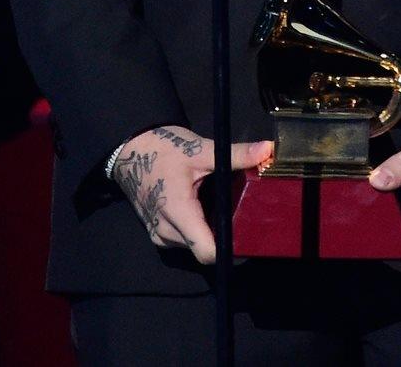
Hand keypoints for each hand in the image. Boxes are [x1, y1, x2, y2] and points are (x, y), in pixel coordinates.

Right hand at [113, 124, 270, 263]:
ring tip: (220, 208)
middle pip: (204, 249)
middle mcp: (166, 232)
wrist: (132, 150)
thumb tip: (268, 150)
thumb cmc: (164, 149)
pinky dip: (196, 228)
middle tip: (241, 217)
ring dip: (208, 232)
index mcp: (178, 213)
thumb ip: (236, 154)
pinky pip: (183, 241)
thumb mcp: (202, 150)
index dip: (230, 250)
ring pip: (193, 246)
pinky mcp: (157, 234)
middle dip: (222, 237)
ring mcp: (159, 236)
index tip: (248, 238)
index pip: (207, 252)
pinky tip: (202, 207)